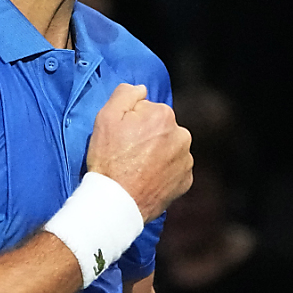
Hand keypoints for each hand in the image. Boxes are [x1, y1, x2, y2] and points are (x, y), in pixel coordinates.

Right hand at [87, 83, 192, 221]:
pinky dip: (164, 172)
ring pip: (170, 149)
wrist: (116, 203)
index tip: (121, 136)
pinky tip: (147, 179)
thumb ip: (125, 94)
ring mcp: (186, 160)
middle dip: (148, 136)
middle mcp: (182, 135)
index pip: (147, 110)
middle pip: (161, 128)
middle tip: (128, 154)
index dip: (131, 122)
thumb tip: (142, 89)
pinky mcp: (186, 181)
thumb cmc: (109, 160)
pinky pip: (174, 169)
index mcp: (164, 116)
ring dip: (157, 154)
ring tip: (136, 169)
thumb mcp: (106, 117)